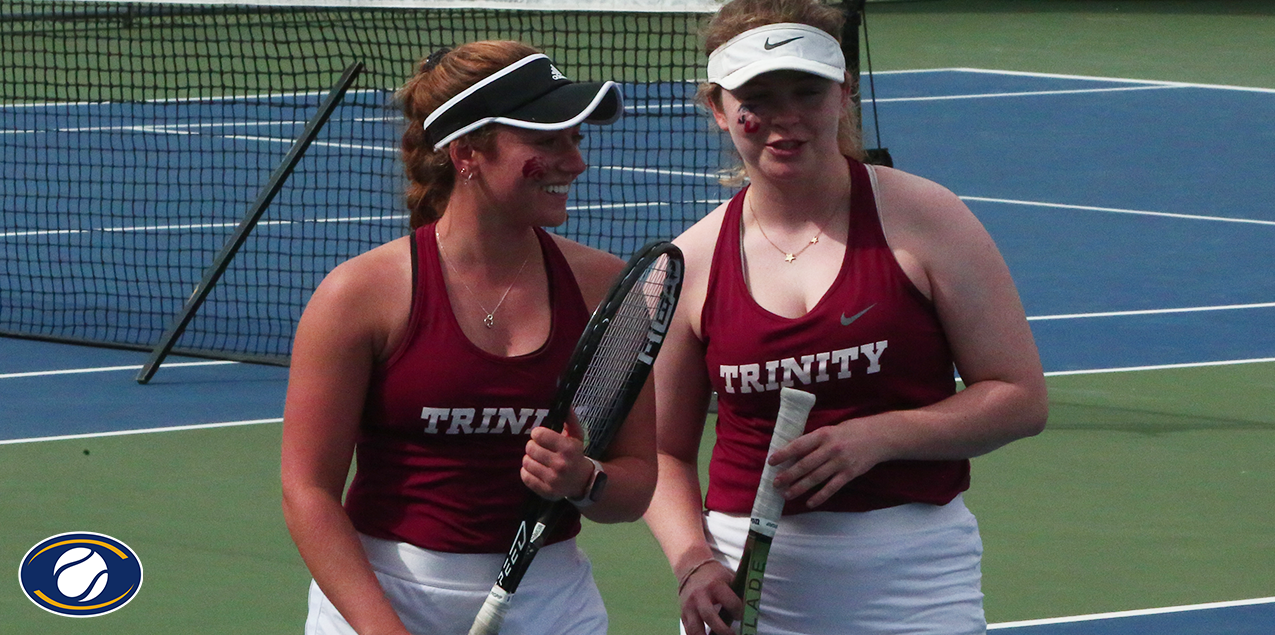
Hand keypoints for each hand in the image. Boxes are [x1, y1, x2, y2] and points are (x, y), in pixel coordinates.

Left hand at [522, 413, 593, 499]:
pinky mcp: (546, 492)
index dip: (537, 434)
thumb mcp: (576, 435)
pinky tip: (535, 469)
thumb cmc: (576, 454)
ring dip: (529, 459)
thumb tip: (565, 404)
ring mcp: (553, 480)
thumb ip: (569, 419)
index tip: (540, 436)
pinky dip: (527, 471)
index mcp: (568, 448)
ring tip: (537, 459)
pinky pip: (525, 477)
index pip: (539, 435)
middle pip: (530, 448)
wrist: (584, 482)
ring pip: (526, 462)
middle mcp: (561, 465)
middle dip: (532, 446)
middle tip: (538, 448)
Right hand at [678, 559, 740, 634]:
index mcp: (715, 585)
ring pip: (695, 628)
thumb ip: (738, 592)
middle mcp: (700, 596)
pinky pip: (689, 631)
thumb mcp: (728, 577)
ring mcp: (689, 606)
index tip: (741, 617)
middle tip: (732, 634)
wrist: (691, 568)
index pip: (731, 602)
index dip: (739, 612)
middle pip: (709, 616)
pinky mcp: (683, 614)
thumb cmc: (715, 576)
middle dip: (722, 630)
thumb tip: (750, 609)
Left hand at [768, 418, 888, 507]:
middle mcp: (831, 448)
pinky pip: (831, 487)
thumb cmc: (852, 431)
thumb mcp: (831, 430)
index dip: (784, 454)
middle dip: (788, 475)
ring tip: (787, 494)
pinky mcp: (849, 474)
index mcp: (823, 434)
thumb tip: (794, 453)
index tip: (771, 462)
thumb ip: (815, 441)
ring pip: (816, 478)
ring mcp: (840, 462)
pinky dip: (820, 496)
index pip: (799, 445)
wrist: (880, 436)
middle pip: (805, 464)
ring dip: (799, 487)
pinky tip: (809, 503)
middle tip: (775, 483)